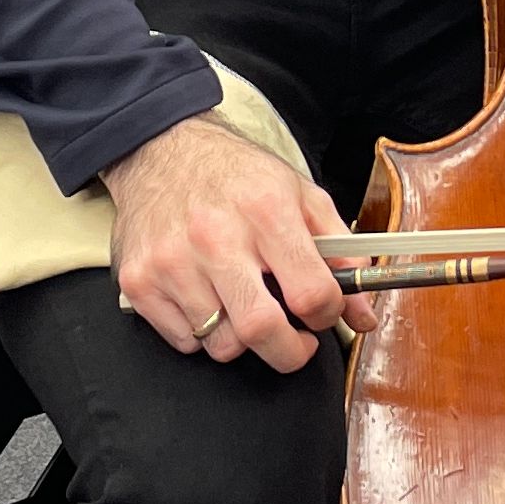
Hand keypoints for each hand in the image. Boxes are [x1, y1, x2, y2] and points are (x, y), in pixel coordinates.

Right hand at [107, 114, 370, 369]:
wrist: (163, 151)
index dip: (327, 315)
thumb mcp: (301, 196)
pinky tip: (208, 299)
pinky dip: (202, 332)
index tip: (322, 314)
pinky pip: (183, 341)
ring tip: (244, 304)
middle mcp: (216, 237)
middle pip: (261, 331)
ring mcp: (172, 261)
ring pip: (220, 344)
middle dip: (289, 352)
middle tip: (295, 342)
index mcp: (266, 211)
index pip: (311, 293)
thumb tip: (364, 313)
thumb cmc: (237, 176)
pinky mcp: (140, 280)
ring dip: (241, 338)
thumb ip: (341, 253)